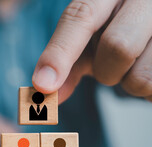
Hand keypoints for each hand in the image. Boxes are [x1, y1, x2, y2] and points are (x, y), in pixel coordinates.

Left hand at [32, 0, 151, 102]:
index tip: (43, 85)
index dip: (60, 53)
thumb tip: (45, 90)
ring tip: (136, 64)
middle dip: (105, 70)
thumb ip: (67, 62)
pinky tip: (149, 67)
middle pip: (118, 46)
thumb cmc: (118, 29)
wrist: (151, 18)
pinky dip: (149, 92)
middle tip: (110, 66)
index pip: (81, 16)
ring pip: (143, 76)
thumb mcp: (90, 38)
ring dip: (131, 83)